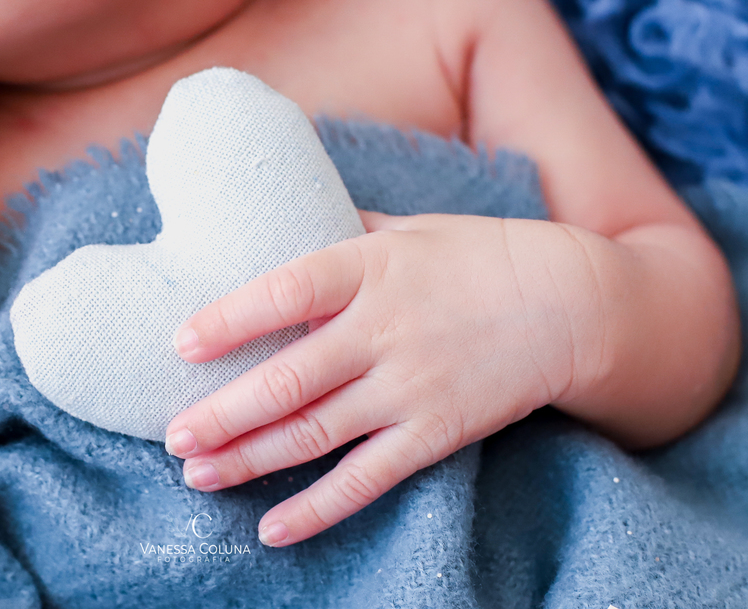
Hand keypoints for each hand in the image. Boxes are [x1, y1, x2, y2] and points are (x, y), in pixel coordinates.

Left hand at [164, 211, 606, 546]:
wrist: (574, 303)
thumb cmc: (480, 255)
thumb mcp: (409, 227)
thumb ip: (344, 232)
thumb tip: (279, 221)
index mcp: (372, 268)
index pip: (286, 290)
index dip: (229, 319)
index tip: (181, 342)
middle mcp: (385, 330)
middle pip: (287, 381)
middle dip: (222, 413)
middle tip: (172, 435)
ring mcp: (411, 387)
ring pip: (314, 434)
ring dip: (249, 459)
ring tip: (196, 474)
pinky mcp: (436, 432)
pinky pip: (367, 479)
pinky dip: (317, 509)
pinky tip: (271, 527)